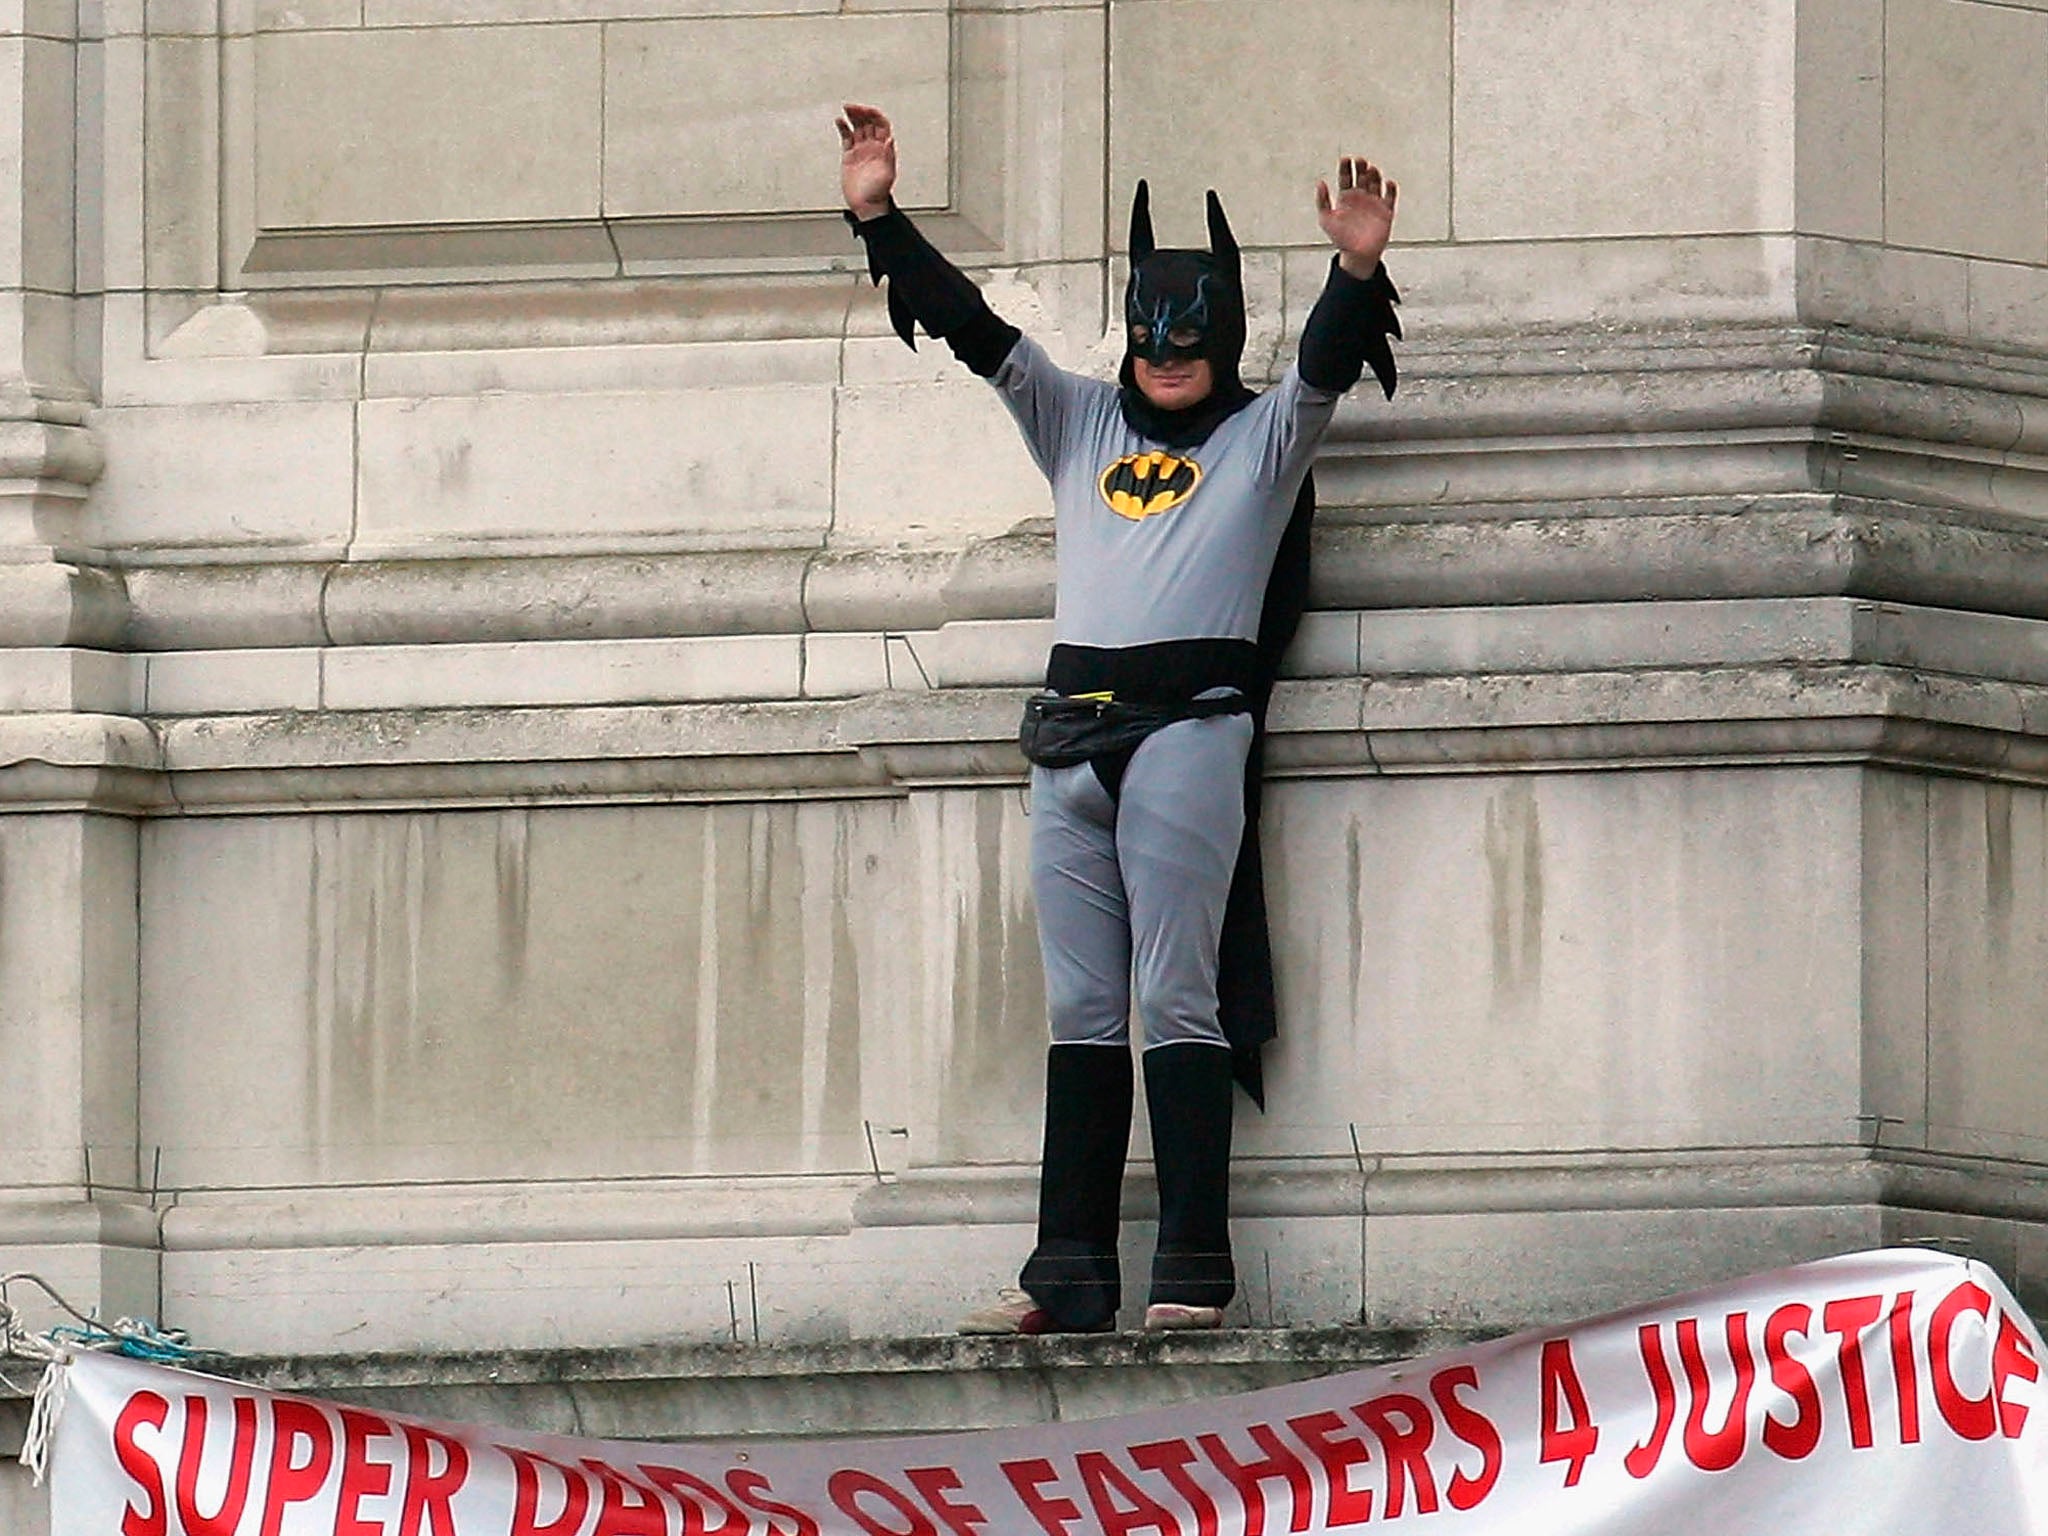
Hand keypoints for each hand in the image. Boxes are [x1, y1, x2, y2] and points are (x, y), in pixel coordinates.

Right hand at [837, 103, 896, 220]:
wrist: (866, 206)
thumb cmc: (878, 193)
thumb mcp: (887, 174)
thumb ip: (888, 156)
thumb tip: (890, 139)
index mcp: (884, 149)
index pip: (881, 125)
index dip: (874, 115)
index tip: (865, 110)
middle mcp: (873, 147)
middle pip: (869, 123)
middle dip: (861, 112)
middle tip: (852, 107)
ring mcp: (861, 150)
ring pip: (858, 127)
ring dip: (853, 117)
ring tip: (846, 109)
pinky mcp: (850, 156)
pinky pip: (846, 137)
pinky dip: (843, 128)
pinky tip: (840, 122)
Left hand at [1315, 156, 1397, 277]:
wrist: (1357, 255)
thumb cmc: (1341, 239)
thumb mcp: (1326, 220)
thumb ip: (1322, 201)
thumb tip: (1320, 183)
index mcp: (1346, 197)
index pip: (1346, 177)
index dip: (1346, 167)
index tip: (1345, 160)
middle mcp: (1360, 197)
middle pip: (1362, 176)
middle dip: (1361, 167)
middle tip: (1360, 161)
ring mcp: (1374, 203)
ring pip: (1376, 183)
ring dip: (1374, 175)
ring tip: (1371, 170)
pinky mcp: (1386, 211)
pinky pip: (1390, 196)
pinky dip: (1391, 189)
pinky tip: (1388, 183)